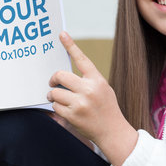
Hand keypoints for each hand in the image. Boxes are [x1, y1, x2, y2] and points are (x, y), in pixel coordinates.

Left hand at [47, 32, 137, 165]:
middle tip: (53, 84)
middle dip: (53, 79)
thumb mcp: (102, 88)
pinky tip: (65, 110)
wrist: (113, 131)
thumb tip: (65, 74)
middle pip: (60, 76)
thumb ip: (88, 79)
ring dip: (53, 96)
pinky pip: (55, 107)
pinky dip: (57, 108)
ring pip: (55, 93)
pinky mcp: (73, 116)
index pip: (81, 59)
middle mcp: (89, 89)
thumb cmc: (106, 107)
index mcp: (97, 80)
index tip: (61, 34)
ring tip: (59, 99)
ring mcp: (80, 103)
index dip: (70, 45)